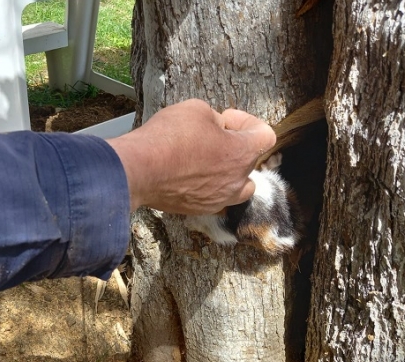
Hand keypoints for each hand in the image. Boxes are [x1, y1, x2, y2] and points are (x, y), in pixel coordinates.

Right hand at [107, 99, 275, 213]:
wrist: (139, 170)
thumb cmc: (169, 138)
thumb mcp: (196, 109)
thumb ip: (214, 118)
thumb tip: (215, 128)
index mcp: (243, 153)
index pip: (266, 135)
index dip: (247, 122)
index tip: (226, 119)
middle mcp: (237, 181)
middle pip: (250, 161)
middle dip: (233, 146)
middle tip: (210, 136)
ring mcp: (219, 199)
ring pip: (237, 187)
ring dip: (228, 172)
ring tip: (206, 161)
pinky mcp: (199, 210)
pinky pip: (213, 197)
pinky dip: (207, 186)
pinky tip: (187, 175)